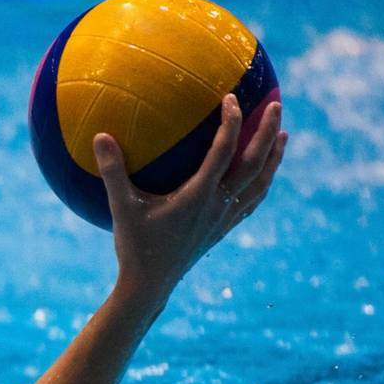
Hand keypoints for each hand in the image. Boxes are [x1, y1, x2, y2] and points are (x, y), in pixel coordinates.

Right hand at [93, 95, 286, 296]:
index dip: (231, 122)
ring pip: (260, 183)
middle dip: (268, 132)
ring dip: (274, 158)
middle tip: (276, 104)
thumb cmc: (133, 246)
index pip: (223, 152)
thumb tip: (99, 136)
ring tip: (284, 136)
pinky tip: (263, 173)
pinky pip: (252, 201)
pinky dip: (262, 182)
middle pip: (254, 163)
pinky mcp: (223, 229)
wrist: (150, 286)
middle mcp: (218, 205)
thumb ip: (112, 171)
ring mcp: (224, 218)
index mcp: (198, 195)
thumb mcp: (119, 207)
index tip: (231, 98)